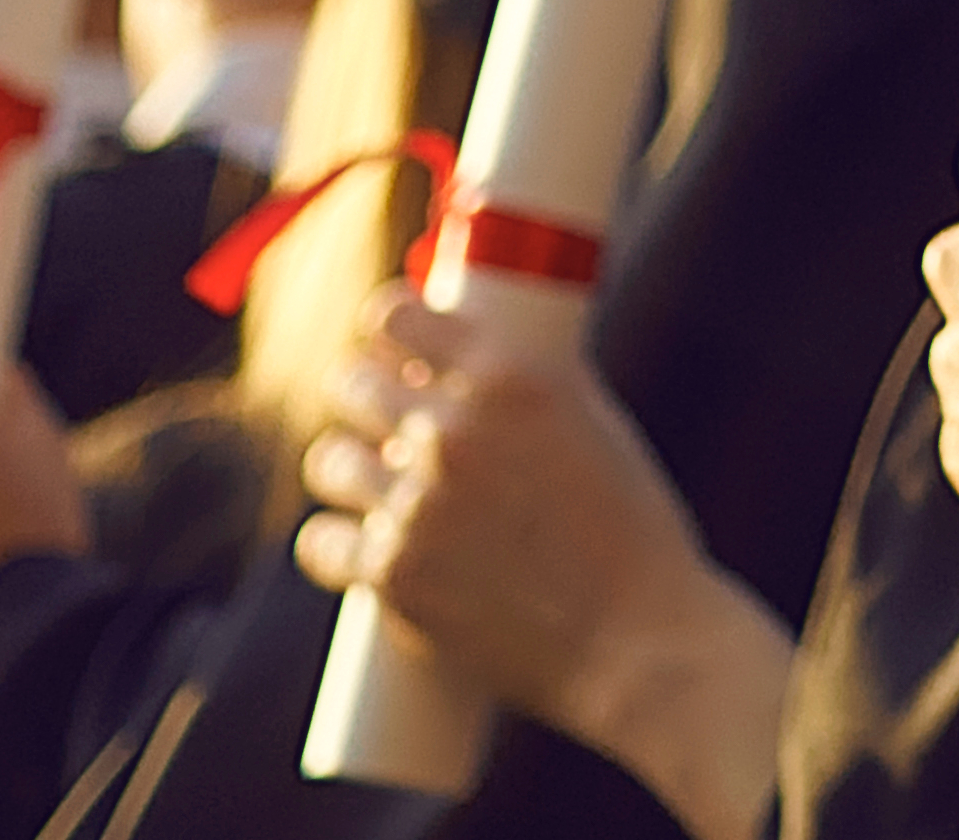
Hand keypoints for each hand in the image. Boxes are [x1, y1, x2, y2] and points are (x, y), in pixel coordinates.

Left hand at [293, 302, 788, 839]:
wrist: (638, 640)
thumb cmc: (632, 532)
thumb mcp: (593, 422)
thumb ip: (526, 389)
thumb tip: (465, 370)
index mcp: (510, 375)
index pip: (393, 317)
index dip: (384, 334)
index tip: (388, 351)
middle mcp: (454, 428)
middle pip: (349, 385)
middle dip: (361, 400)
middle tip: (379, 425)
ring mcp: (417, 503)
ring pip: (329, 461)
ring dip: (347, 470)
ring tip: (370, 486)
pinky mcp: (393, 574)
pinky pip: (320, 541)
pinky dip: (334, 544)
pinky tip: (350, 544)